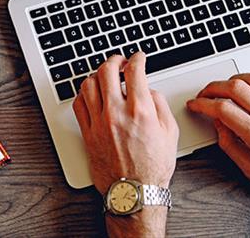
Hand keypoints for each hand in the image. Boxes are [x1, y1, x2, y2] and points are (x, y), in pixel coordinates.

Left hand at [73, 53, 178, 236]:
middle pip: (107, 71)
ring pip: (89, 84)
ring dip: (97, 75)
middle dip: (115, 60)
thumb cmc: (153, 167)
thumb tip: (149, 90)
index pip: (135, 71)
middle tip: (120, 61)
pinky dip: (84, 93)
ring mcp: (99, 123)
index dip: (137, 58)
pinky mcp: (87, 133)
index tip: (139, 58)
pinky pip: (79, 104)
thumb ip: (160, 105)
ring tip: (105, 76)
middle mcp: (116, 113)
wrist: (134, 192)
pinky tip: (92, 94)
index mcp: (140, 111)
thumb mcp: (170, 133)